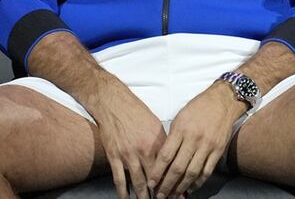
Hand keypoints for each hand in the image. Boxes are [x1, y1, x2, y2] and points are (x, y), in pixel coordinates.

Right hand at [87, 82, 166, 198]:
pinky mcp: (114, 157)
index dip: (175, 182)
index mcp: (157, 142)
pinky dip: (123, 192)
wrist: (114, 104)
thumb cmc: (137, 113)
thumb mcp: (156, 126)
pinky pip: (119, 179)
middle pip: (155, 178)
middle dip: (162, 193)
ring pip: (138, 182)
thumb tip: (172, 159)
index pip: (169, 167)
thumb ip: (163, 144)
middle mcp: (144, 151)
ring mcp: (128, 155)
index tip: (180, 193)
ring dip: (144, 196)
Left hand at [148, 82, 246, 197]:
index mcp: (181, 129)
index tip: (151, 183)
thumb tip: (162, 159)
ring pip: (192, 173)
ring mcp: (207, 145)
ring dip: (181, 187)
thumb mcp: (180, 117)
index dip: (157, 173)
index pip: (166, 156)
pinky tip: (191, 188)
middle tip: (160, 196)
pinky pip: (207, 170)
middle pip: (178, 168)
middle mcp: (194, 138)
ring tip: (174, 195)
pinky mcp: (218, 150)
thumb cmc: (198, 107)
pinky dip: (198, 182)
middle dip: (167, 185)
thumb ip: (172, 138)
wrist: (223, 100)